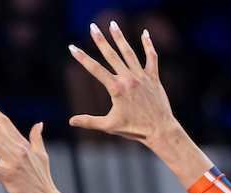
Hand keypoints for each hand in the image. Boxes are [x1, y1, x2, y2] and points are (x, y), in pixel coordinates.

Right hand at [68, 22, 177, 143]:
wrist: (159, 129)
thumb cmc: (134, 129)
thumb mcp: (109, 126)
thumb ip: (89, 121)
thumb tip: (71, 121)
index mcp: (116, 90)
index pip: (95, 69)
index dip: (82, 58)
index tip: (72, 48)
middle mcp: (129, 80)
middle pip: (111, 56)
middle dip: (101, 40)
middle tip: (93, 27)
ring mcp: (142, 77)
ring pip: (129, 53)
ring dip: (120, 38)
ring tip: (113, 24)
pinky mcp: (153, 78)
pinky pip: (151, 57)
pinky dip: (148, 45)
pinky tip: (144, 33)